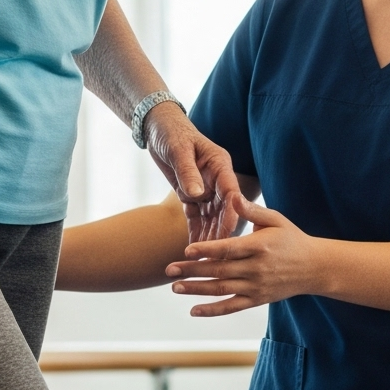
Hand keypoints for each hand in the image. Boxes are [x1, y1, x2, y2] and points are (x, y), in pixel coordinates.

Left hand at [143, 101, 240, 242]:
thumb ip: (188, 172)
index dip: (231, 213)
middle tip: (220, 255)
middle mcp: (216, 181)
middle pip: (222, 210)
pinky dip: (195, 234)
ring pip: (210, 219)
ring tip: (206, 260)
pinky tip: (193, 252)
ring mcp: (205, 190)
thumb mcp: (179, 150)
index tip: (230, 231)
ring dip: (208, 238)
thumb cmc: (171, 133)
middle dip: (221, 232)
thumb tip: (197, 193)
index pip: (231, 192)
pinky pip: (195, 219)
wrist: (158, 129)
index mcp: (220, 166)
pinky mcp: (191, 196)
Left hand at [166, 193, 327, 316]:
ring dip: (196, 290)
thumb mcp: (275, 220)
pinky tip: (194, 311)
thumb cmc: (292, 238)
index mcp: (259, 246)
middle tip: (169, 269)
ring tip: (175, 287)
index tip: (187, 250)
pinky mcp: (257, 300)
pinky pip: (232, 307)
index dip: (207, 250)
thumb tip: (232, 196)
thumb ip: (251, 210)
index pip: (228, 249)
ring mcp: (256, 287)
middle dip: (192, 270)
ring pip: (221, 290)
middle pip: (219, 271)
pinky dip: (213, 310)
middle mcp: (256, 268)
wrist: (314, 268)